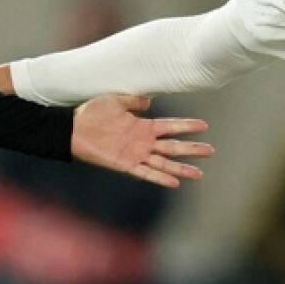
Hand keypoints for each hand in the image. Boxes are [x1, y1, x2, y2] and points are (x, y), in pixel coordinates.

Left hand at [70, 95, 212, 187]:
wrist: (72, 129)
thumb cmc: (91, 113)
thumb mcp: (115, 100)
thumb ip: (133, 100)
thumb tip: (149, 101)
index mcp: (142, 125)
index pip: (170, 126)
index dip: (186, 126)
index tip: (204, 126)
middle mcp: (143, 142)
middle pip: (173, 147)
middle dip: (192, 149)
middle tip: (211, 151)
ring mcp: (136, 155)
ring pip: (164, 163)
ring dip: (181, 168)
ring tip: (199, 173)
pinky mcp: (125, 165)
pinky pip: (146, 173)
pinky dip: (160, 178)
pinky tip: (175, 182)